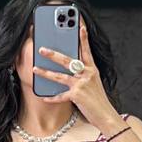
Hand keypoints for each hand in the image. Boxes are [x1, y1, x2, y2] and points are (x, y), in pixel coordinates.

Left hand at [32, 19, 120, 133]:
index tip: (79, 25)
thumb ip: (84, 74)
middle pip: (67, 60)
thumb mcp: (94, 83)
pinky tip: (43, 97)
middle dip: (53, 54)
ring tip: (35, 68)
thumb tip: (71, 68)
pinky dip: (52, 97)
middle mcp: (87, 74)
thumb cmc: (98, 100)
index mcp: (92, 69)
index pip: (86, 50)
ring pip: (60, 76)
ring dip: (46, 72)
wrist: (106, 115)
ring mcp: (82, 84)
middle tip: (41, 48)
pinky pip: (61, 96)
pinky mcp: (77, 96)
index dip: (83, 37)